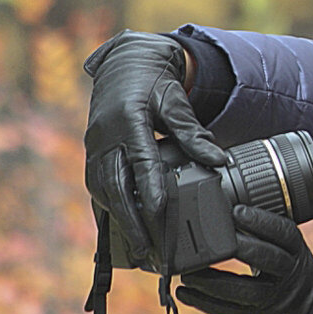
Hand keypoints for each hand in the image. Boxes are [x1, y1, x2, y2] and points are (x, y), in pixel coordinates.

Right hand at [83, 30, 226, 262]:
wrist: (124, 65)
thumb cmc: (154, 82)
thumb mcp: (176, 101)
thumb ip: (194, 133)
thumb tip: (220, 160)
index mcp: (128, 121)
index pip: (141, 162)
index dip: (148, 189)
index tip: (159, 214)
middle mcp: (105, 137)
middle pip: (115, 185)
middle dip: (130, 220)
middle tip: (147, 249)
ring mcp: (95, 146)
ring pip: (101, 190)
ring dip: (117, 220)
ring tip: (135, 248)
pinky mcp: (92, 153)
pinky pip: (96, 186)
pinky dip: (106, 209)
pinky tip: (116, 231)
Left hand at [177, 205, 312, 313]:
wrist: (307, 303)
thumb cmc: (286, 263)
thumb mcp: (287, 245)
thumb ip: (265, 231)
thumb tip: (227, 204)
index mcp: (296, 249)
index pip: (284, 232)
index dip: (262, 221)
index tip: (237, 211)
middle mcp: (288, 273)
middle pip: (267, 259)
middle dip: (238, 248)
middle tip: (210, 240)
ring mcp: (273, 297)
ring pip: (244, 291)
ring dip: (213, 281)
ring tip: (188, 273)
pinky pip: (230, 311)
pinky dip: (204, 303)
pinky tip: (184, 293)